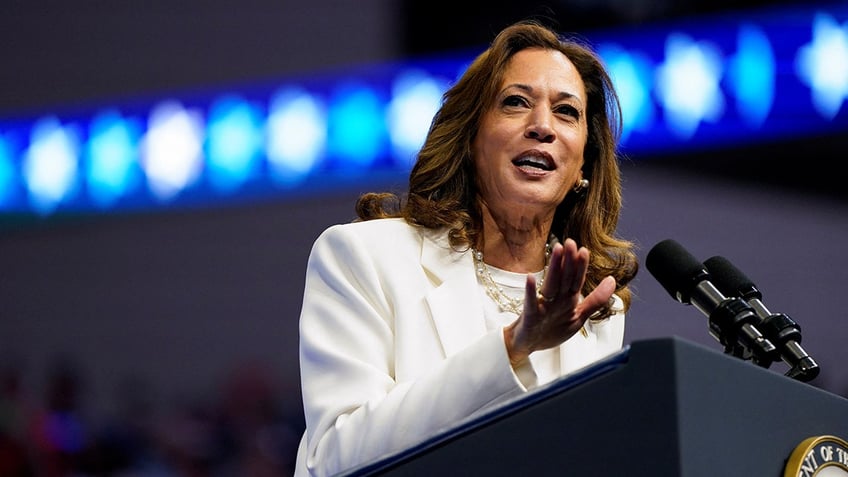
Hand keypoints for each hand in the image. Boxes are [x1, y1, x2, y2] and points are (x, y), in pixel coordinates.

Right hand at [503, 238, 615, 366]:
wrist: (528, 345)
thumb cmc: (550, 330)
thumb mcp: (578, 317)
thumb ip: (595, 300)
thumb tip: (612, 280)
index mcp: (567, 299)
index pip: (576, 279)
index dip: (581, 266)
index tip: (584, 250)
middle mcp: (555, 299)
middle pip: (564, 278)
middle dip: (568, 260)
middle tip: (571, 242)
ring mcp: (542, 306)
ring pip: (550, 284)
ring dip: (554, 267)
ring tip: (557, 250)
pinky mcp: (530, 316)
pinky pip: (530, 302)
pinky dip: (530, 291)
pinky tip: (530, 278)